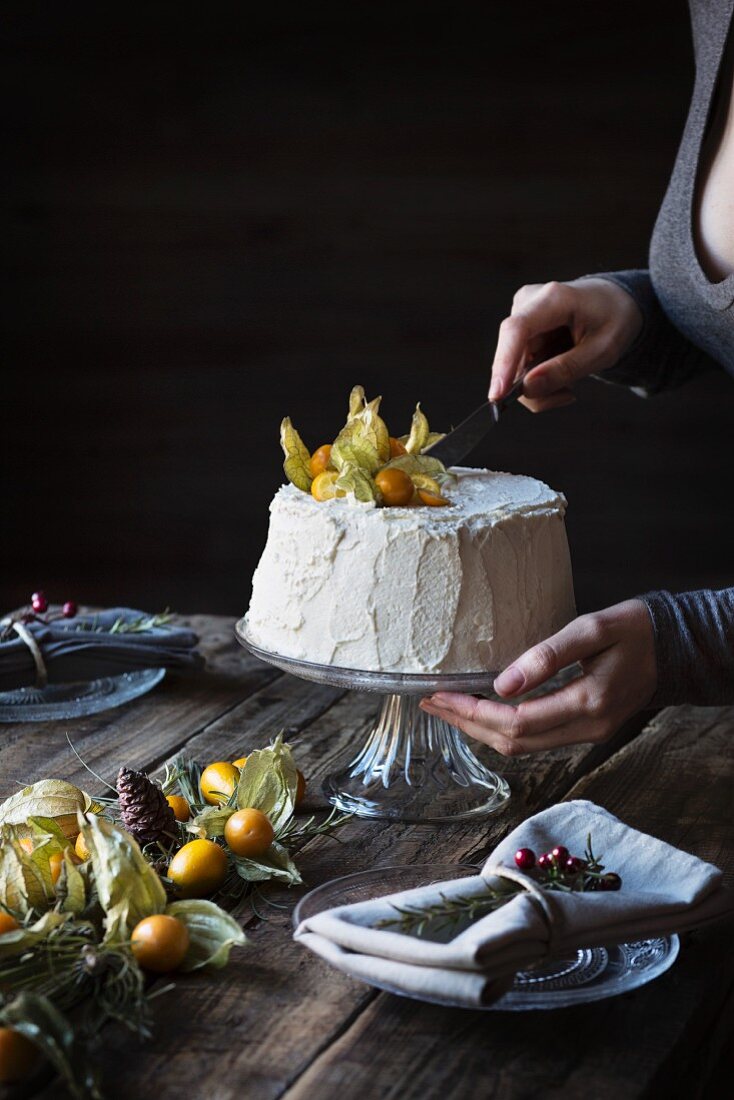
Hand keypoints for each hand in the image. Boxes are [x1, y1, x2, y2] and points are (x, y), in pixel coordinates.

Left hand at [419, 600, 656, 755]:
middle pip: (514, 743)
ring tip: (446, 707)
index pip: (516, 722)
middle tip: (430, 702)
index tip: (440, 694)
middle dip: (467, 724)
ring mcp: (588, 734)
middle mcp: (588, 728)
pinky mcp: (586, 730)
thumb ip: (548, 655)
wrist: (675, 647)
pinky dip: (502, 730)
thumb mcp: (592, 629)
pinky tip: (482, 713)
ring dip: (481, 730)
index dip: (473, 712)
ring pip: (523, 747)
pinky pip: (537, 740)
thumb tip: (501, 684)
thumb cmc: (635, 629)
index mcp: (589, 704)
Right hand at [489, 278, 642, 411]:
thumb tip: (527, 389)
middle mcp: (528, 302)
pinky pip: (518, 366)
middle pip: (513, 355)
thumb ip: (566, 369)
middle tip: (566, 396)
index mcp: (554, 298)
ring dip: (539, 386)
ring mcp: (521, 315)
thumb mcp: (603, 350)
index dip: (504, 363)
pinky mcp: (519, 329)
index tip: (497, 395)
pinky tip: (560, 373)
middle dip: (533, 387)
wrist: (613, 302)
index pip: (517, 329)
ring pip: (513, 366)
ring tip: (569, 382)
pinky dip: (538, 379)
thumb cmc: (613, 320)